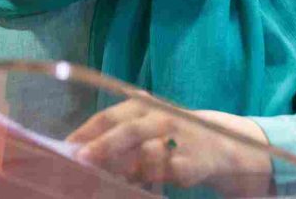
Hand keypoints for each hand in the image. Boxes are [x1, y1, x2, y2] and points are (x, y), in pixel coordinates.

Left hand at [66, 94, 272, 195]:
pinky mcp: (195, 162)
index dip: (87, 130)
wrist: (230, 145)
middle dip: (101, 145)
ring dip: (123, 169)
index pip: (110, 115)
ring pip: (147, 153)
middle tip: (79, 159)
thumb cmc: (177, 136)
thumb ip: (120, 139)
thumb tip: (81, 154)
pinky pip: (167, 174)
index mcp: (146, 105)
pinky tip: (138, 188)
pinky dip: (149, 182)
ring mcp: (181, 138)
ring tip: (102, 180)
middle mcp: (162, 116)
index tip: (65, 147)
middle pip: (127, 129)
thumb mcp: (149, 128)